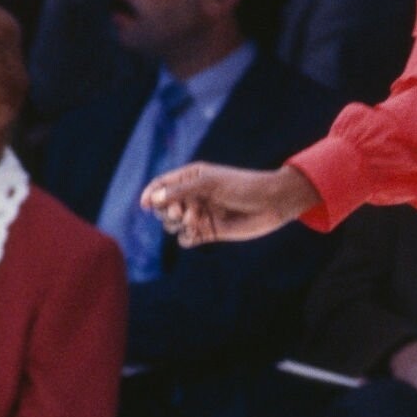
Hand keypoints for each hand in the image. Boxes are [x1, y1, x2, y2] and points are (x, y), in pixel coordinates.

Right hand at [141, 162, 317, 245]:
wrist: (271, 203)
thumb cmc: (243, 186)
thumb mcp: (209, 184)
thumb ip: (180, 191)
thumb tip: (153, 200)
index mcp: (191, 178)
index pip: (161, 185)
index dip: (150, 194)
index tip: (145, 205)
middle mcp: (193, 196)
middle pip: (163, 207)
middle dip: (166, 211)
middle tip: (182, 213)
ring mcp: (200, 214)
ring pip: (173, 224)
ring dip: (178, 225)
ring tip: (195, 221)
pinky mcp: (209, 232)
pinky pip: (186, 239)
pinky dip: (187, 238)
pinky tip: (196, 234)